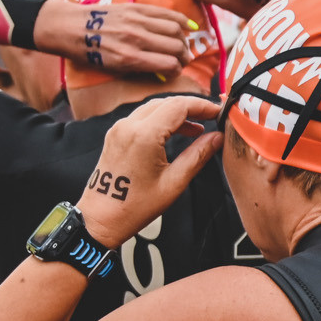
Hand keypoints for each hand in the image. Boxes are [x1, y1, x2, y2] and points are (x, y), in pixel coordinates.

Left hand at [32, 0, 187, 77]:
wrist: (70, 28)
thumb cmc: (89, 53)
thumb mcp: (112, 68)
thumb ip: (139, 68)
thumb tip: (164, 69)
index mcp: (129, 57)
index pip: (169, 65)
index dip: (177, 70)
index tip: (175, 71)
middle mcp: (136, 38)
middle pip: (176, 47)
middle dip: (184, 56)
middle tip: (183, 59)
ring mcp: (136, 21)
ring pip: (175, 29)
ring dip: (183, 39)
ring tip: (181, 44)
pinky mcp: (135, 7)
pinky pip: (165, 12)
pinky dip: (180, 19)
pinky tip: (186, 26)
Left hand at [75, 96, 222, 245]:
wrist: (101, 218)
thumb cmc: (136, 206)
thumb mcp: (174, 183)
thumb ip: (198, 155)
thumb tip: (218, 138)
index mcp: (144, 136)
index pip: (179, 106)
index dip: (202, 106)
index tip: (219, 112)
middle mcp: (128, 126)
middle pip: (166, 102)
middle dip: (191, 107)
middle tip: (212, 117)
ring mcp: (119, 129)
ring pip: (153, 108)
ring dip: (176, 113)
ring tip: (197, 128)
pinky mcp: (115, 135)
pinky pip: (141, 117)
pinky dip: (161, 119)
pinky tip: (174, 133)